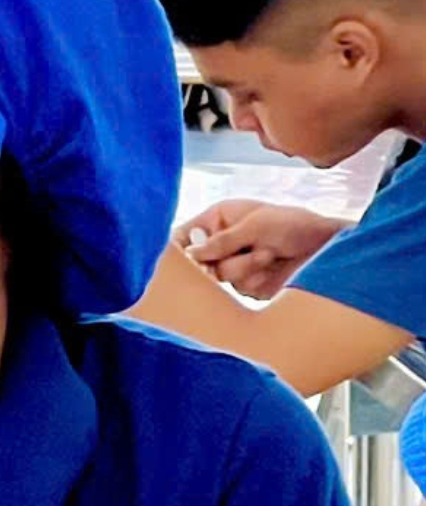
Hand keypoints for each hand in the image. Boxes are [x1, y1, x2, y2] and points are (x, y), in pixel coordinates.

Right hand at [180, 202, 348, 300]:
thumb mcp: (256, 225)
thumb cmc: (295, 225)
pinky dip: (254, 276)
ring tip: (267, 253)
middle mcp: (223, 242)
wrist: (329, 249)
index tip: (180, 257)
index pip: (185, 234)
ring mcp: (235, 264)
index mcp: (220, 219)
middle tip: (214, 264)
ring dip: (242, 266)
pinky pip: (238, 286)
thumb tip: (191, 255)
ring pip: (218, 275)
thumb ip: (221, 241)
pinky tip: (271, 264)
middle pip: (195, 260)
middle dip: (210, 261)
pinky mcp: (249, 283)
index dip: (177, 247)